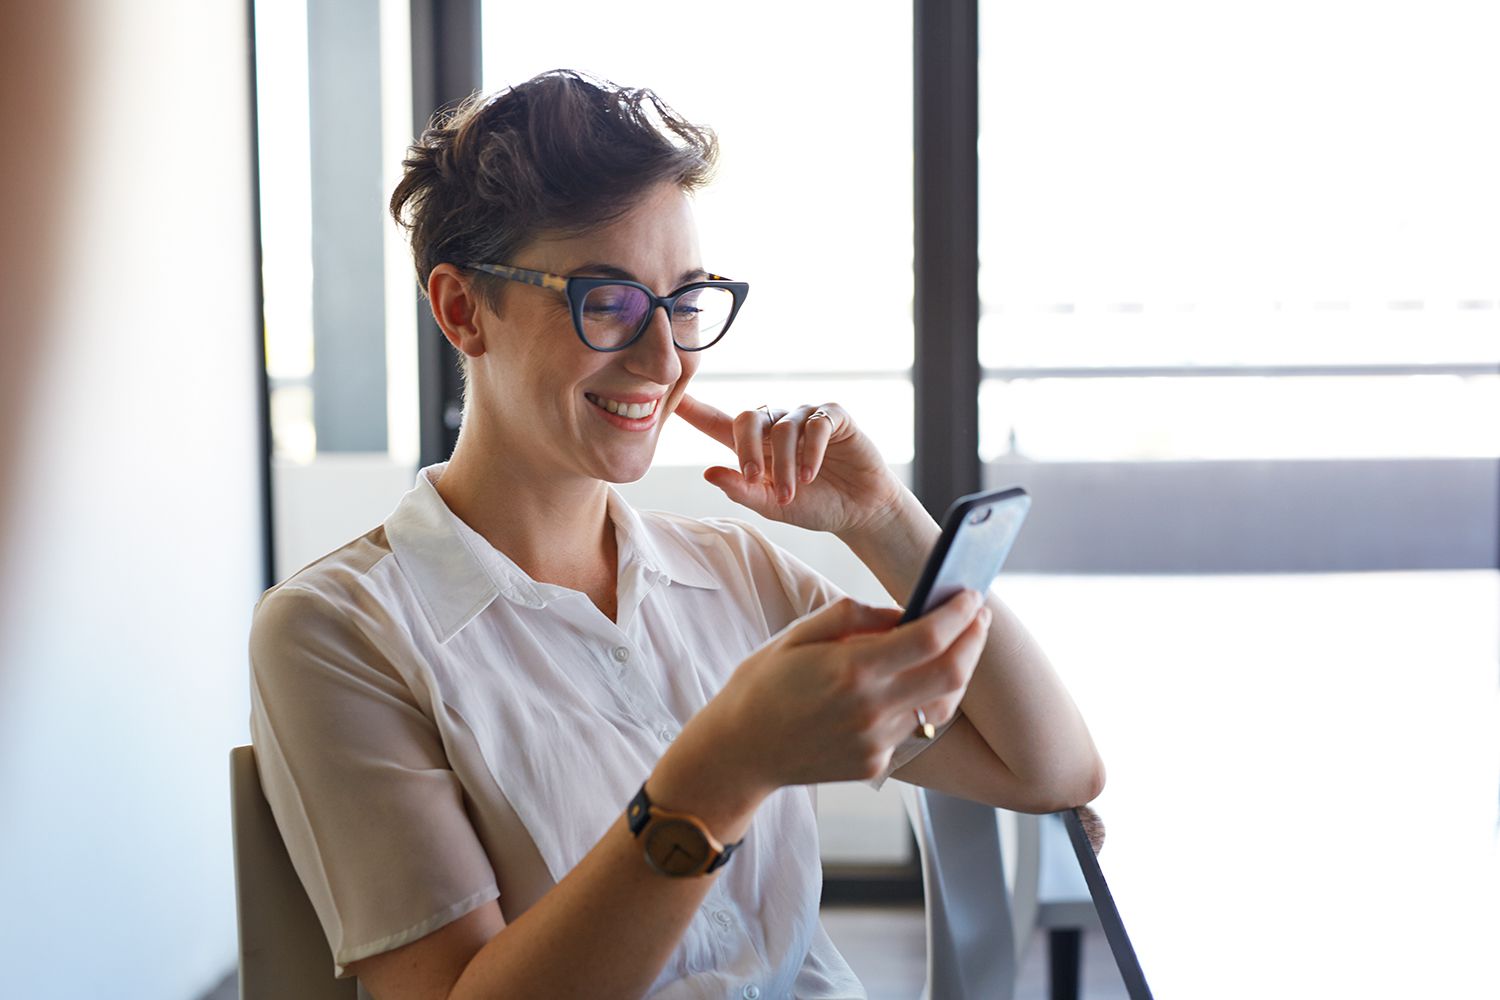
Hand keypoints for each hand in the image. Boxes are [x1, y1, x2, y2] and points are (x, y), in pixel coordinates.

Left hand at [673, 394, 905, 536]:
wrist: (859, 511)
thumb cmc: (813, 506)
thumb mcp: (772, 506)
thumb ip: (742, 490)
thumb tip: (709, 473)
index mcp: (755, 446)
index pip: (718, 422)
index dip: (694, 410)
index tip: (671, 397)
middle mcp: (777, 425)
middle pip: (747, 418)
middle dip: (746, 450)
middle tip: (754, 478)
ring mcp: (805, 417)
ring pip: (782, 428)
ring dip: (785, 464)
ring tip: (792, 493)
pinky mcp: (834, 416)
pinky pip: (814, 424)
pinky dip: (809, 451)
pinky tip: (811, 475)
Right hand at [704, 590, 992, 789]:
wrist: (740, 751)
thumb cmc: (762, 685)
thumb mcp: (798, 634)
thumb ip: (853, 617)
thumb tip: (902, 612)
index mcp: (851, 669)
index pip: (929, 637)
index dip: (958, 614)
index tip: (970, 595)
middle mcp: (870, 709)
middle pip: (951, 673)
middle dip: (974, 640)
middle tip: (978, 616)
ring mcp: (876, 741)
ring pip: (941, 704)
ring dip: (957, 671)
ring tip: (957, 645)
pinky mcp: (875, 763)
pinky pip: (916, 727)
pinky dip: (926, 699)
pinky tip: (918, 680)